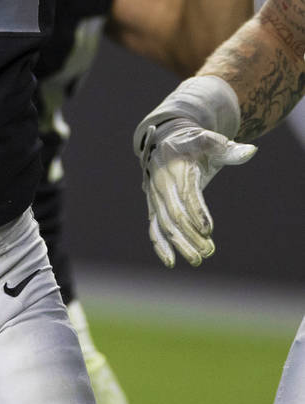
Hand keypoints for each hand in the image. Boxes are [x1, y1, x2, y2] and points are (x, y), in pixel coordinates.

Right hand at [135, 116, 256, 267]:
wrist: (167, 143)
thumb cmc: (194, 145)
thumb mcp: (210, 142)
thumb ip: (228, 149)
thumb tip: (250, 151)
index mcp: (176, 165)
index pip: (186, 193)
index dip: (196, 212)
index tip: (209, 231)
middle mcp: (161, 181)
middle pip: (174, 213)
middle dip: (190, 234)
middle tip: (209, 251)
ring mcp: (154, 195)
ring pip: (164, 224)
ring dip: (179, 243)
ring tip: (198, 260)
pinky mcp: (153, 206)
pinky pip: (153, 227)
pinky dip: (159, 245)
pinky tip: (171, 261)